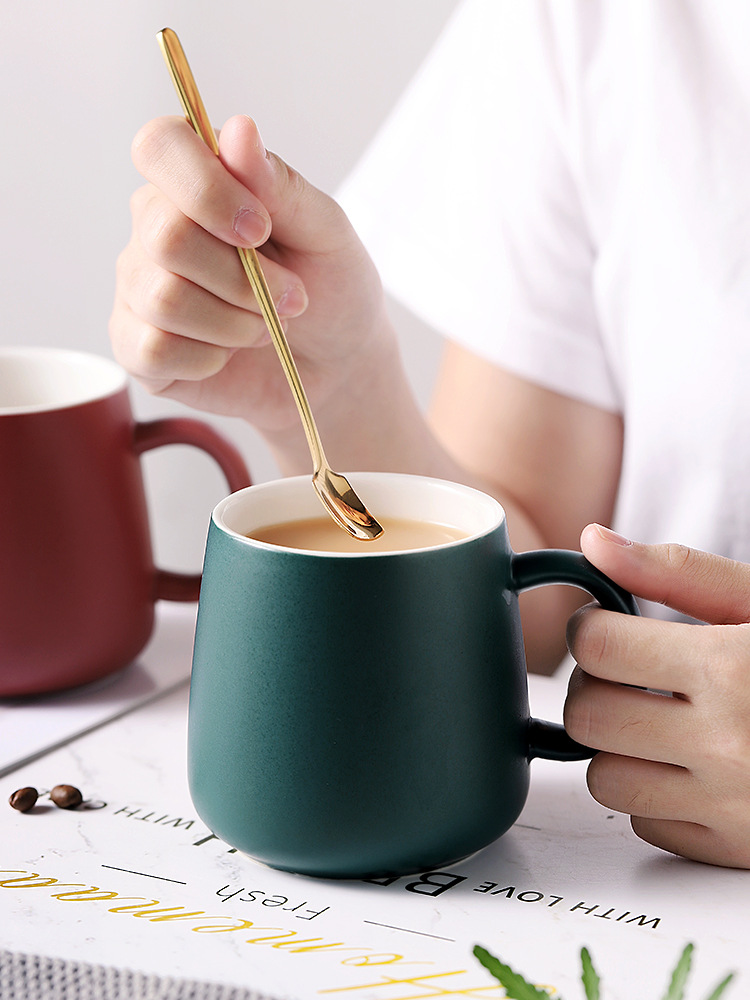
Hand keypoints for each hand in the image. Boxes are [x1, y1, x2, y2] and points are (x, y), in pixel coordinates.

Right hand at [109, 114, 394, 467]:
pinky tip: (229, 354)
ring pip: (165, 299)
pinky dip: (209, 358)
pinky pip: (154, 350)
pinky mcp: (137, 349)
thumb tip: (238, 130)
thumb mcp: (326, 233)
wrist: (334, 366)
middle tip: (292, 298)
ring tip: (266, 327)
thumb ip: (280, 185)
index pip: (158, 146)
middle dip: (245, 279)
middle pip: (167, 236)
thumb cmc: (330, 290)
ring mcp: (138, 289)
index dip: (206, 188)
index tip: (261, 229)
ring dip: (236, 323)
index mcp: (195, 181)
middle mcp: (153, 228)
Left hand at [564, 524, 749, 867]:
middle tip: (628, 672)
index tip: (610, 626)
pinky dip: (654, 796)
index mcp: (730, 669)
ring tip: (656, 719)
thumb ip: (678, 572)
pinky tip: (690, 765)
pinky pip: (647, 825)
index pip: (599, 646)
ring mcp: (731, 804)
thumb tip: (594, 543)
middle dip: (596, 686)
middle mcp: (725, 744)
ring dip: (617, 747)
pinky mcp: (737, 848)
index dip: (594, 628)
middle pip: (590, 717)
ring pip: (606, 781)